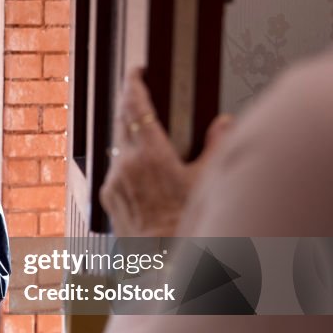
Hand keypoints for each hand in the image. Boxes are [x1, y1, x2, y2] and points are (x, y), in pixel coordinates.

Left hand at [99, 68, 232, 236]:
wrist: (163, 261)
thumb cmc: (187, 225)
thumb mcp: (206, 182)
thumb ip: (216, 146)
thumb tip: (225, 123)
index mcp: (151, 154)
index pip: (136, 107)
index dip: (134, 85)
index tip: (137, 71)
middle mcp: (126, 164)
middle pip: (123, 121)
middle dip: (130, 103)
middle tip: (138, 90)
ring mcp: (114, 180)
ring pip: (119, 146)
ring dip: (130, 135)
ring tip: (145, 132)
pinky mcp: (108, 196)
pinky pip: (116, 169)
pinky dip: (127, 162)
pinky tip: (143, 170)